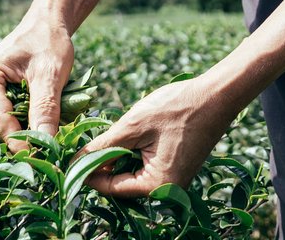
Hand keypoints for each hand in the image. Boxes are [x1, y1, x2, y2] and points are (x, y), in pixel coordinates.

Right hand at [0, 23, 74, 152]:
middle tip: (43, 155)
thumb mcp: (50, 73)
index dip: (18, 140)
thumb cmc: (48, 42)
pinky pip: (1, 119)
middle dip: (17, 140)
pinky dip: (19, 125)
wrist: (47, 24)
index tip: (39, 157)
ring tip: (43, 144)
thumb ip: (45, 107)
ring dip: (18, 134)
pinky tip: (37, 129)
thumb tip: (46, 142)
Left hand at [80, 76, 236, 197]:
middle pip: (121, 184)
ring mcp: (174, 181)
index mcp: (158, 186)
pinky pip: (146, 167)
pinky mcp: (176, 168)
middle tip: (83, 143)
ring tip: (108, 135)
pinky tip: (127, 135)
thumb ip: (104, 147)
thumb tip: (75, 162)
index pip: (111, 187)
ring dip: (118, 157)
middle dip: (103, 164)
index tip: (67, 158)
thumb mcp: (133, 125)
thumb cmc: (178, 108)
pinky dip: (133, 153)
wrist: (217, 95)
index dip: (87, 172)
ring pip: (132, 174)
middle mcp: (167, 191)